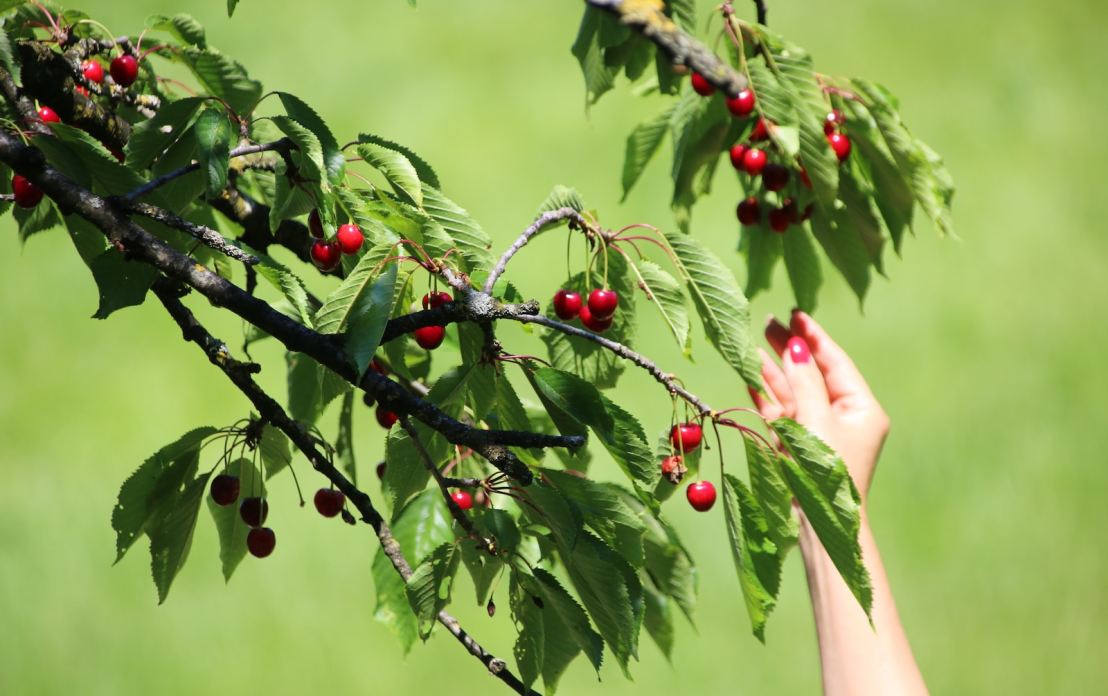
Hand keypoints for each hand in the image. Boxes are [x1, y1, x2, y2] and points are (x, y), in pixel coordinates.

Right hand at [750, 310, 888, 501]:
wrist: (820, 526)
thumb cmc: (826, 471)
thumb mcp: (815, 420)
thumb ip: (803, 381)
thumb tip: (795, 346)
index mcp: (861, 408)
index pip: (835, 361)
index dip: (813, 336)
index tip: (795, 313)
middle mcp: (842, 417)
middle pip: (813, 373)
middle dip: (791, 349)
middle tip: (768, 322)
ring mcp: (818, 432)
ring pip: (794, 391)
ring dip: (775, 369)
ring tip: (753, 344)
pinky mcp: (797, 447)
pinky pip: (782, 413)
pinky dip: (767, 394)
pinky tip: (751, 375)